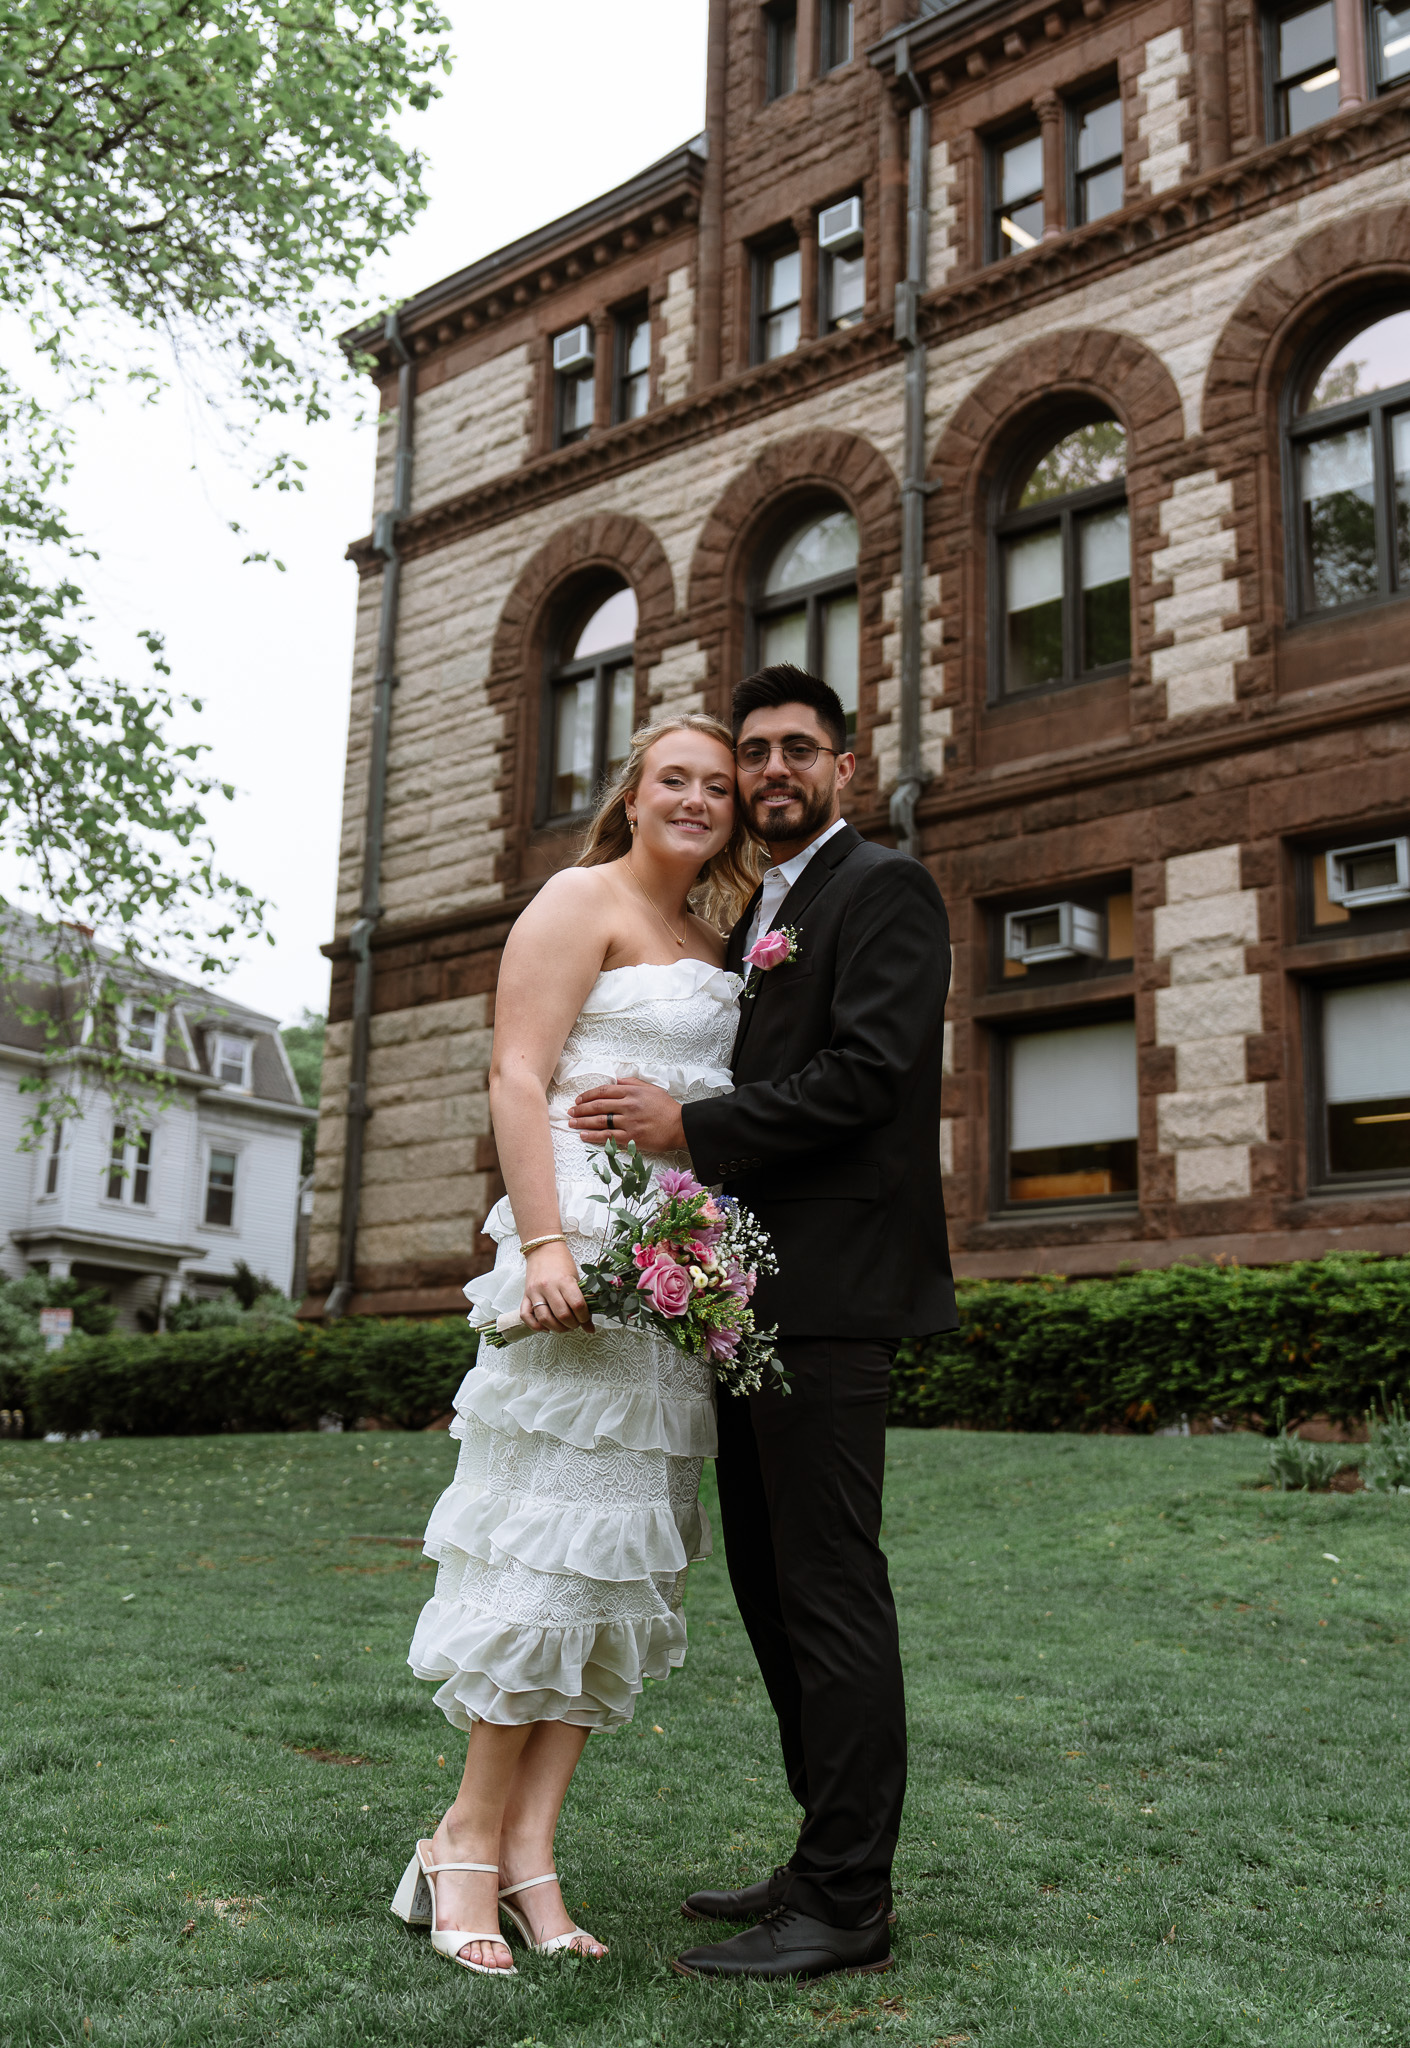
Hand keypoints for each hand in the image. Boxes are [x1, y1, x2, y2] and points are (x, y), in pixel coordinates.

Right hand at [520, 1241, 590, 1333]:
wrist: (543, 1248)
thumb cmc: (562, 1262)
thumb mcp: (576, 1278)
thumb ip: (582, 1301)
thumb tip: (590, 1327)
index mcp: (564, 1280)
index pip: (577, 1305)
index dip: (585, 1317)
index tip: (586, 1319)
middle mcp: (548, 1287)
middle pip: (562, 1315)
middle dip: (573, 1324)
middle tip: (576, 1323)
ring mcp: (534, 1292)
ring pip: (545, 1319)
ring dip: (557, 1328)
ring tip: (564, 1326)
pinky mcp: (525, 1295)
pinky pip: (526, 1316)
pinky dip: (536, 1326)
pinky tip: (546, 1327)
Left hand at [568, 1079, 686, 1152]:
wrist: (680, 1126)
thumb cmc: (666, 1107)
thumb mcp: (651, 1089)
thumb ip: (632, 1083)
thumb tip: (616, 1081)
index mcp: (631, 1092)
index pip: (603, 1091)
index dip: (588, 1095)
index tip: (578, 1100)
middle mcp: (628, 1106)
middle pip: (598, 1106)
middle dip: (581, 1109)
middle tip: (570, 1112)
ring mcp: (628, 1122)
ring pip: (600, 1121)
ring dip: (583, 1122)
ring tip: (571, 1123)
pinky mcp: (631, 1137)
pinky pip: (608, 1136)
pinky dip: (593, 1136)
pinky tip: (583, 1135)